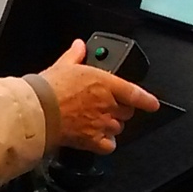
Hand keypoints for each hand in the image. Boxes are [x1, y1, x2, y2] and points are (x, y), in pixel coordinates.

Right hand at [38, 39, 159, 153]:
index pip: (134, 92)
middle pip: (126, 112)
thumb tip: (80, 46)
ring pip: (118, 128)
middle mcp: (107, 104)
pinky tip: (97, 138)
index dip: (147, 99)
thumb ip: (76, 55)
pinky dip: (106, 143)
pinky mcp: (93, 140)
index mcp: (104, 83)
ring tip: (97, 121)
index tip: (153, 104)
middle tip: (106, 107)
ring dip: (112, 125)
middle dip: (119, 110)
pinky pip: (109, 145)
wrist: (39, 110)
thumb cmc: (49, 88)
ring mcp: (102, 123)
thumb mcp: (63, 65)